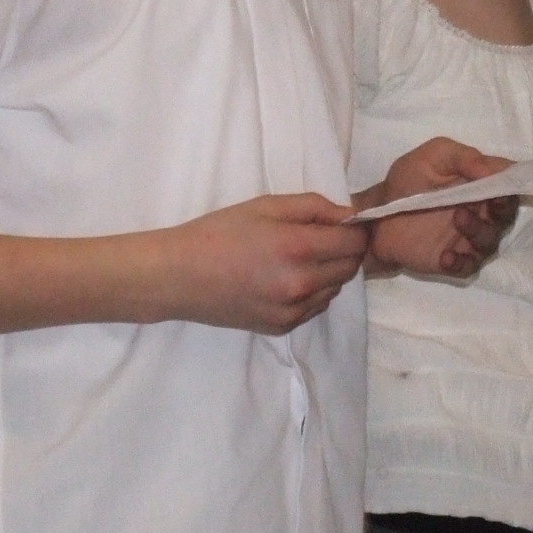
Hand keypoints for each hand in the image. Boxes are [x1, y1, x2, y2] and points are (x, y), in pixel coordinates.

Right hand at [153, 194, 371, 332]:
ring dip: (330, 271)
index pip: (354, 242)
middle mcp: (301, 284)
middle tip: (321, 237)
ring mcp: (293, 310)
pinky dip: (313, 291)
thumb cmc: (219, 233)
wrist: (178, 277)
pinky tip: (287, 278)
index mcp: (297, 248)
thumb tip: (349, 215)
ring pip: (336, 288)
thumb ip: (313, 207)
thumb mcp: (265, 205)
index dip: (354, 229)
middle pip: (351, 267)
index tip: (342, 223)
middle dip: (345, 250)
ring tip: (299, 258)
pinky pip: (317, 306)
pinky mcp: (283, 326)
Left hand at [361, 138, 517, 279]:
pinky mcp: (454, 260)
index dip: (513, 181)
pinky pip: (468, 267)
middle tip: (489, 202)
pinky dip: (460, 263)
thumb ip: (462, 157)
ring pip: (490, 241)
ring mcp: (469, 238)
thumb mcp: (430, 158)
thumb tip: (492, 169)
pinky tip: (446, 256)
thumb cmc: (406, 182)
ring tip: (457, 218)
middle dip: (503, 208)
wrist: (375, 216)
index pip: (509, 182)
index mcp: (480, 184)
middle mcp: (481, 211)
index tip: (504, 181)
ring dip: (479, 230)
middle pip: (506, 213)